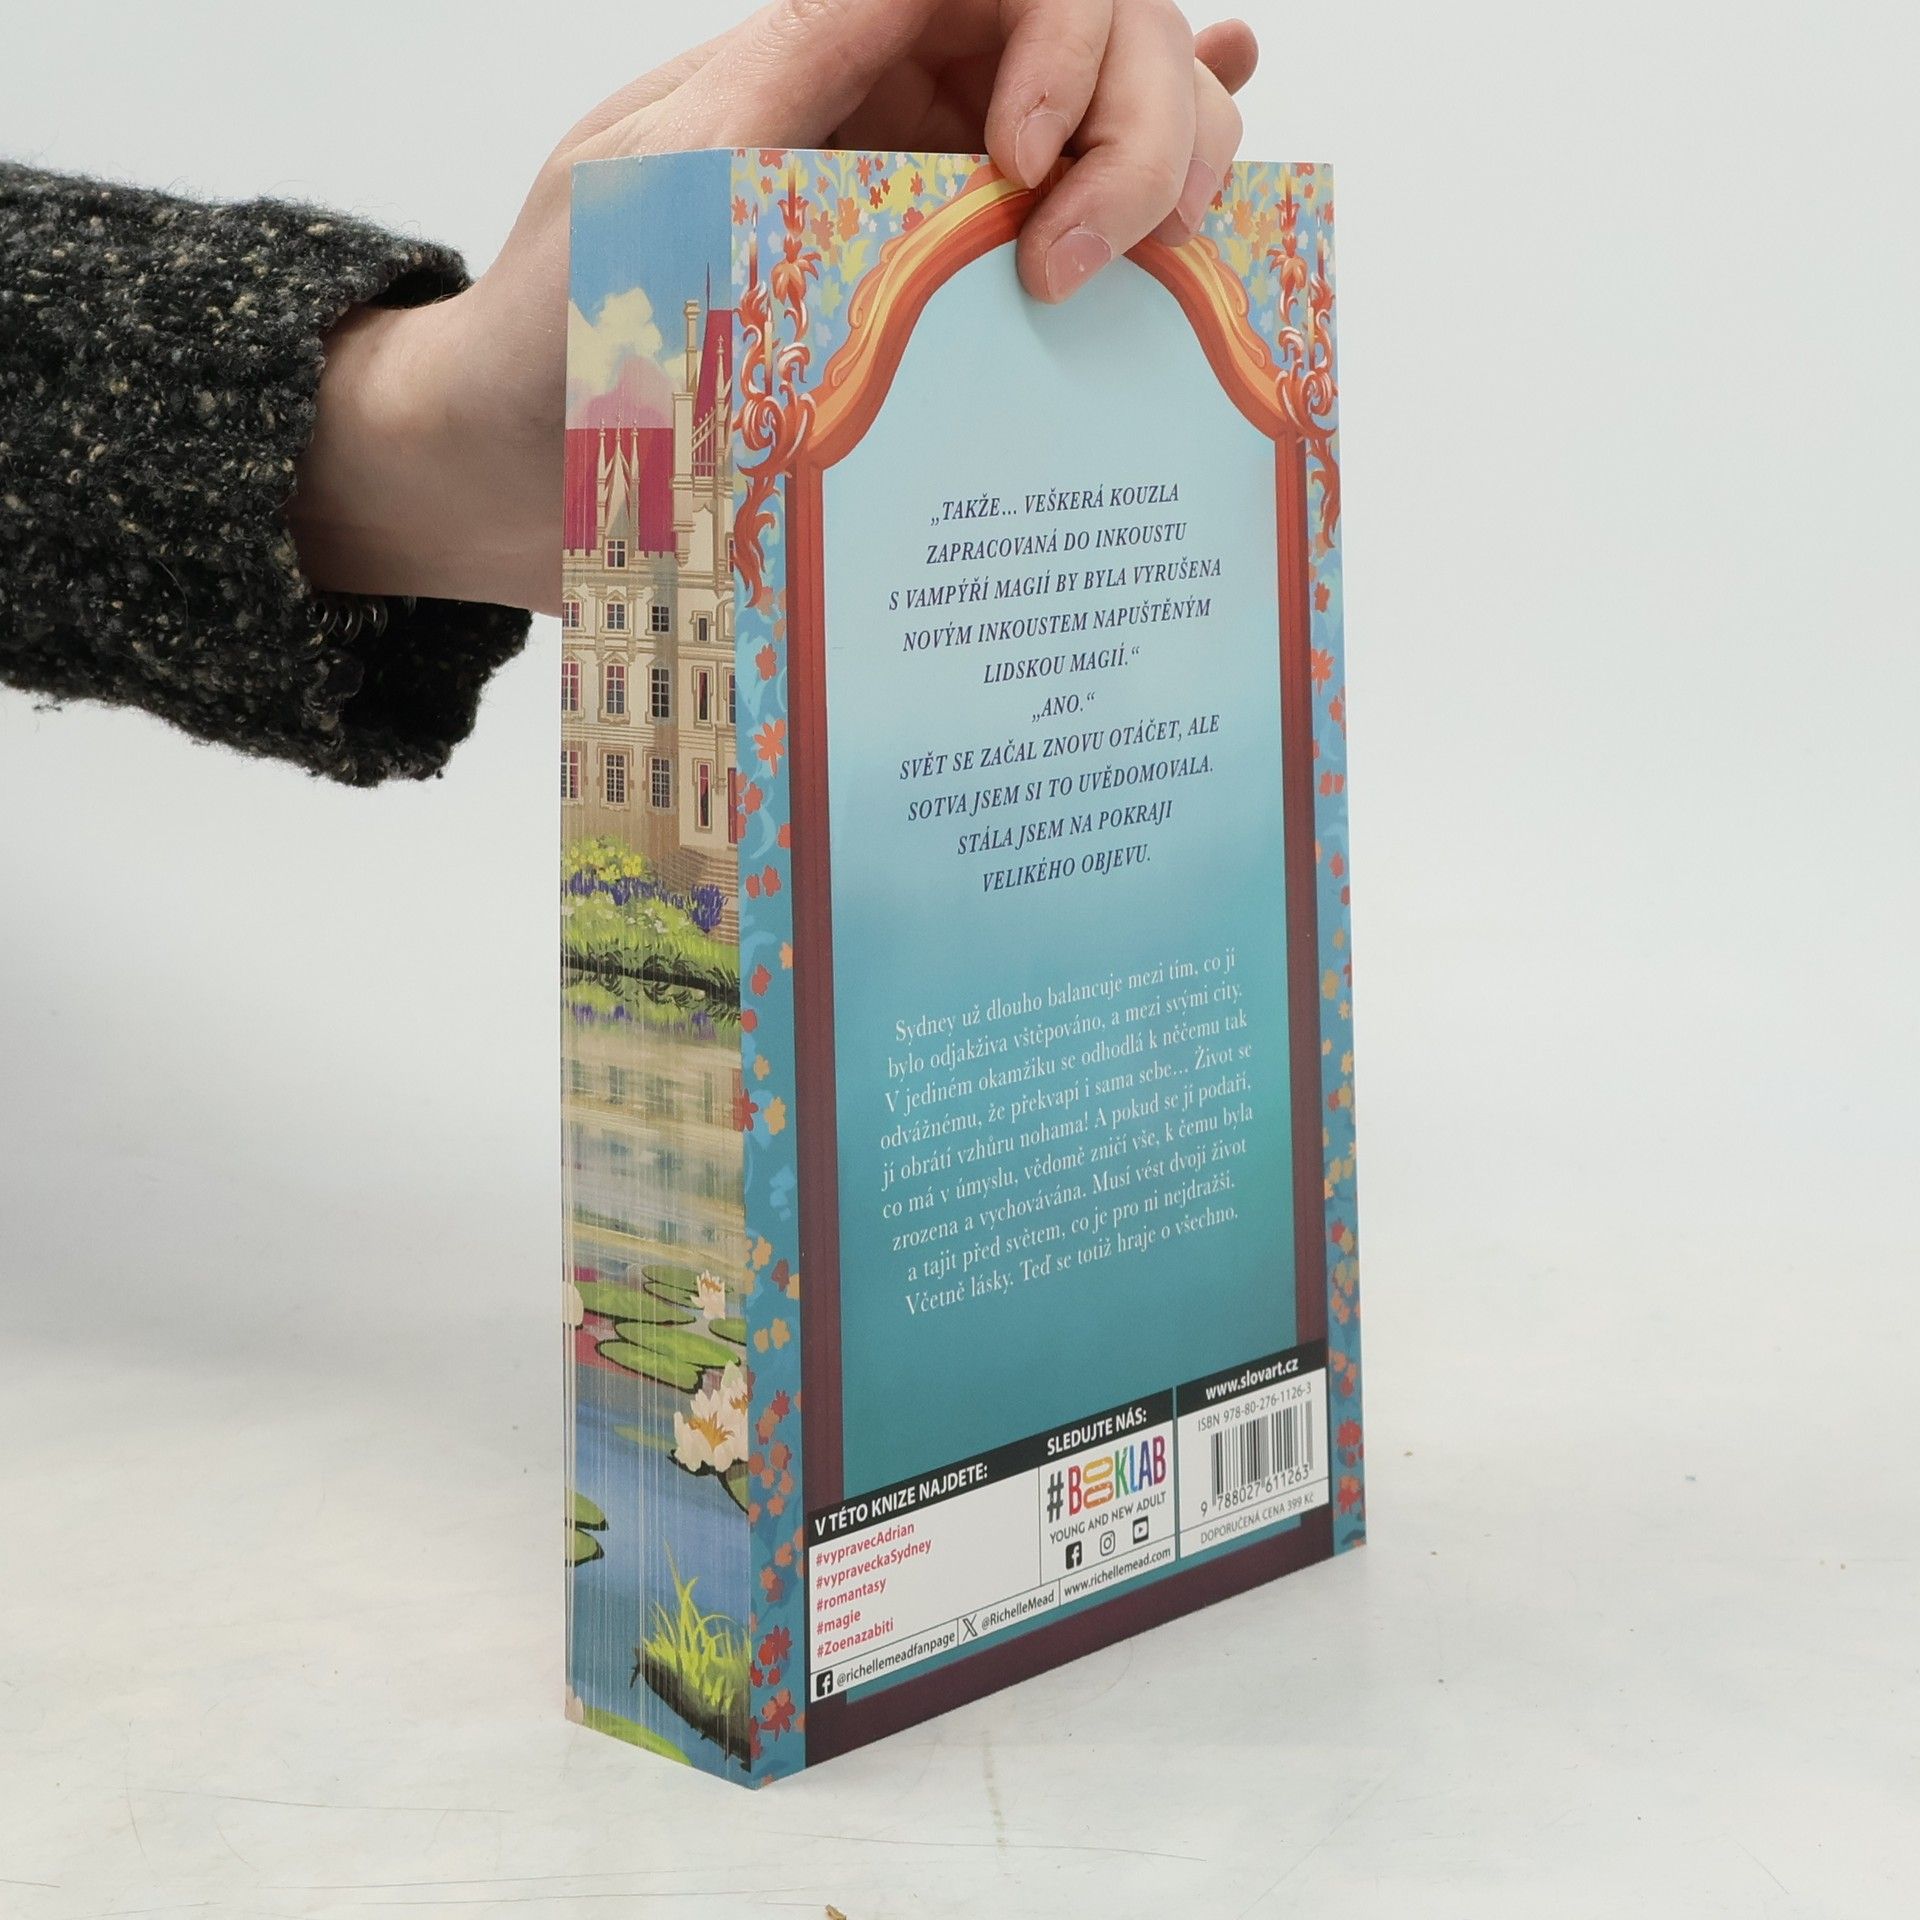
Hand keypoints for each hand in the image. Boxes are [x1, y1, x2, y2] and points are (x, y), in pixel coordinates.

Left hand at [291, 0, 1258, 615]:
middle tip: (1074, 268)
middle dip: (1143, 129)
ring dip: (1179, 175)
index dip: (1074, 47)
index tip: (1024, 169)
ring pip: (1127, 147)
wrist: (508, 477)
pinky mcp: (952, 332)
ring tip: (1165, 261)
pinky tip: (1222, 196)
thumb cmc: (555, 327)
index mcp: (845, 62)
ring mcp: (944, 228)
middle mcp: (913, 130)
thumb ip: (804, 62)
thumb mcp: (661, 166)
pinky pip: (1087, 262)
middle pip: (1107, 53)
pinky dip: (1166, 211)